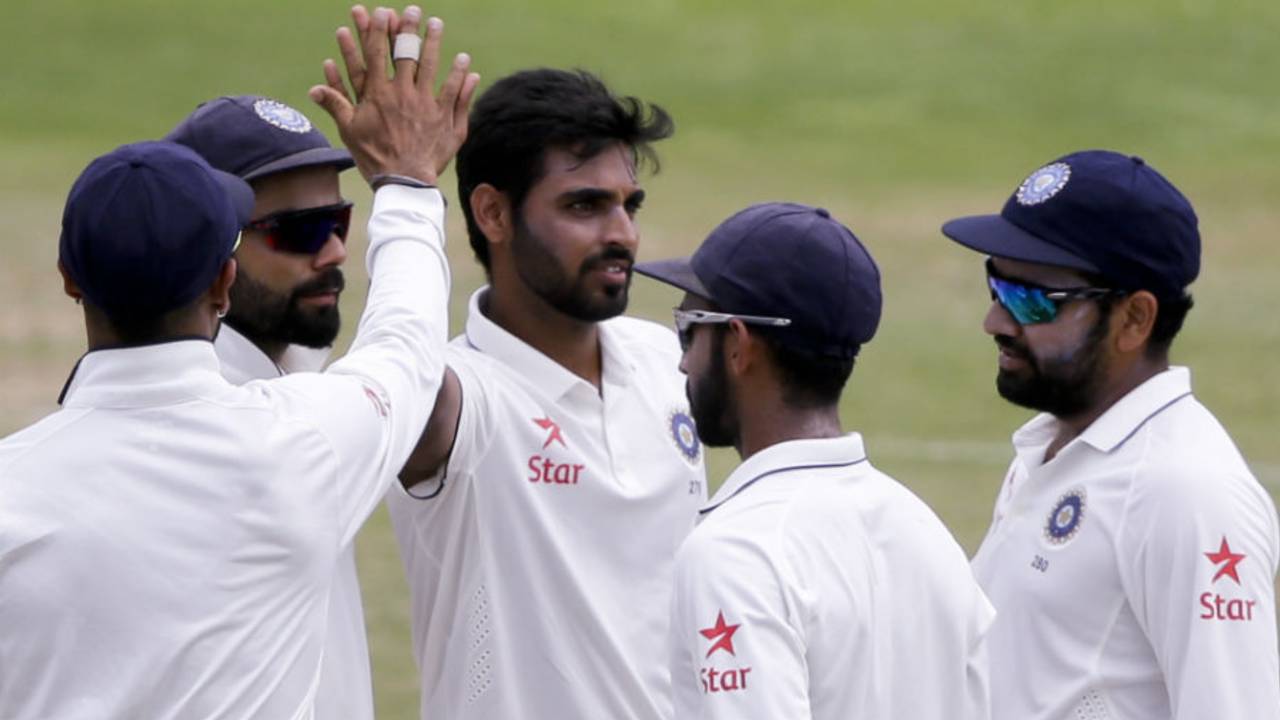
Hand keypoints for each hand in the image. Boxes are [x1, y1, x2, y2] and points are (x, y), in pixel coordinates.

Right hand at [310, 5, 480, 184]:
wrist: (403, 181)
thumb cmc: (374, 157)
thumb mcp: (349, 131)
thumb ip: (335, 105)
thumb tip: (313, 89)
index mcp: (378, 94)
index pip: (377, 55)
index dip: (378, 31)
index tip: (381, 11)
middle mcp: (402, 94)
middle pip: (406, 53)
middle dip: (408, 29)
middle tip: (413, 10)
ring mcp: (426, 105)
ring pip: (432, 66)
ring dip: (434, 42)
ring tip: (436, 24)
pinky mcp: (445, 118)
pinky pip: (455, 93)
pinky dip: (460, 76)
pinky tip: (464, 60)